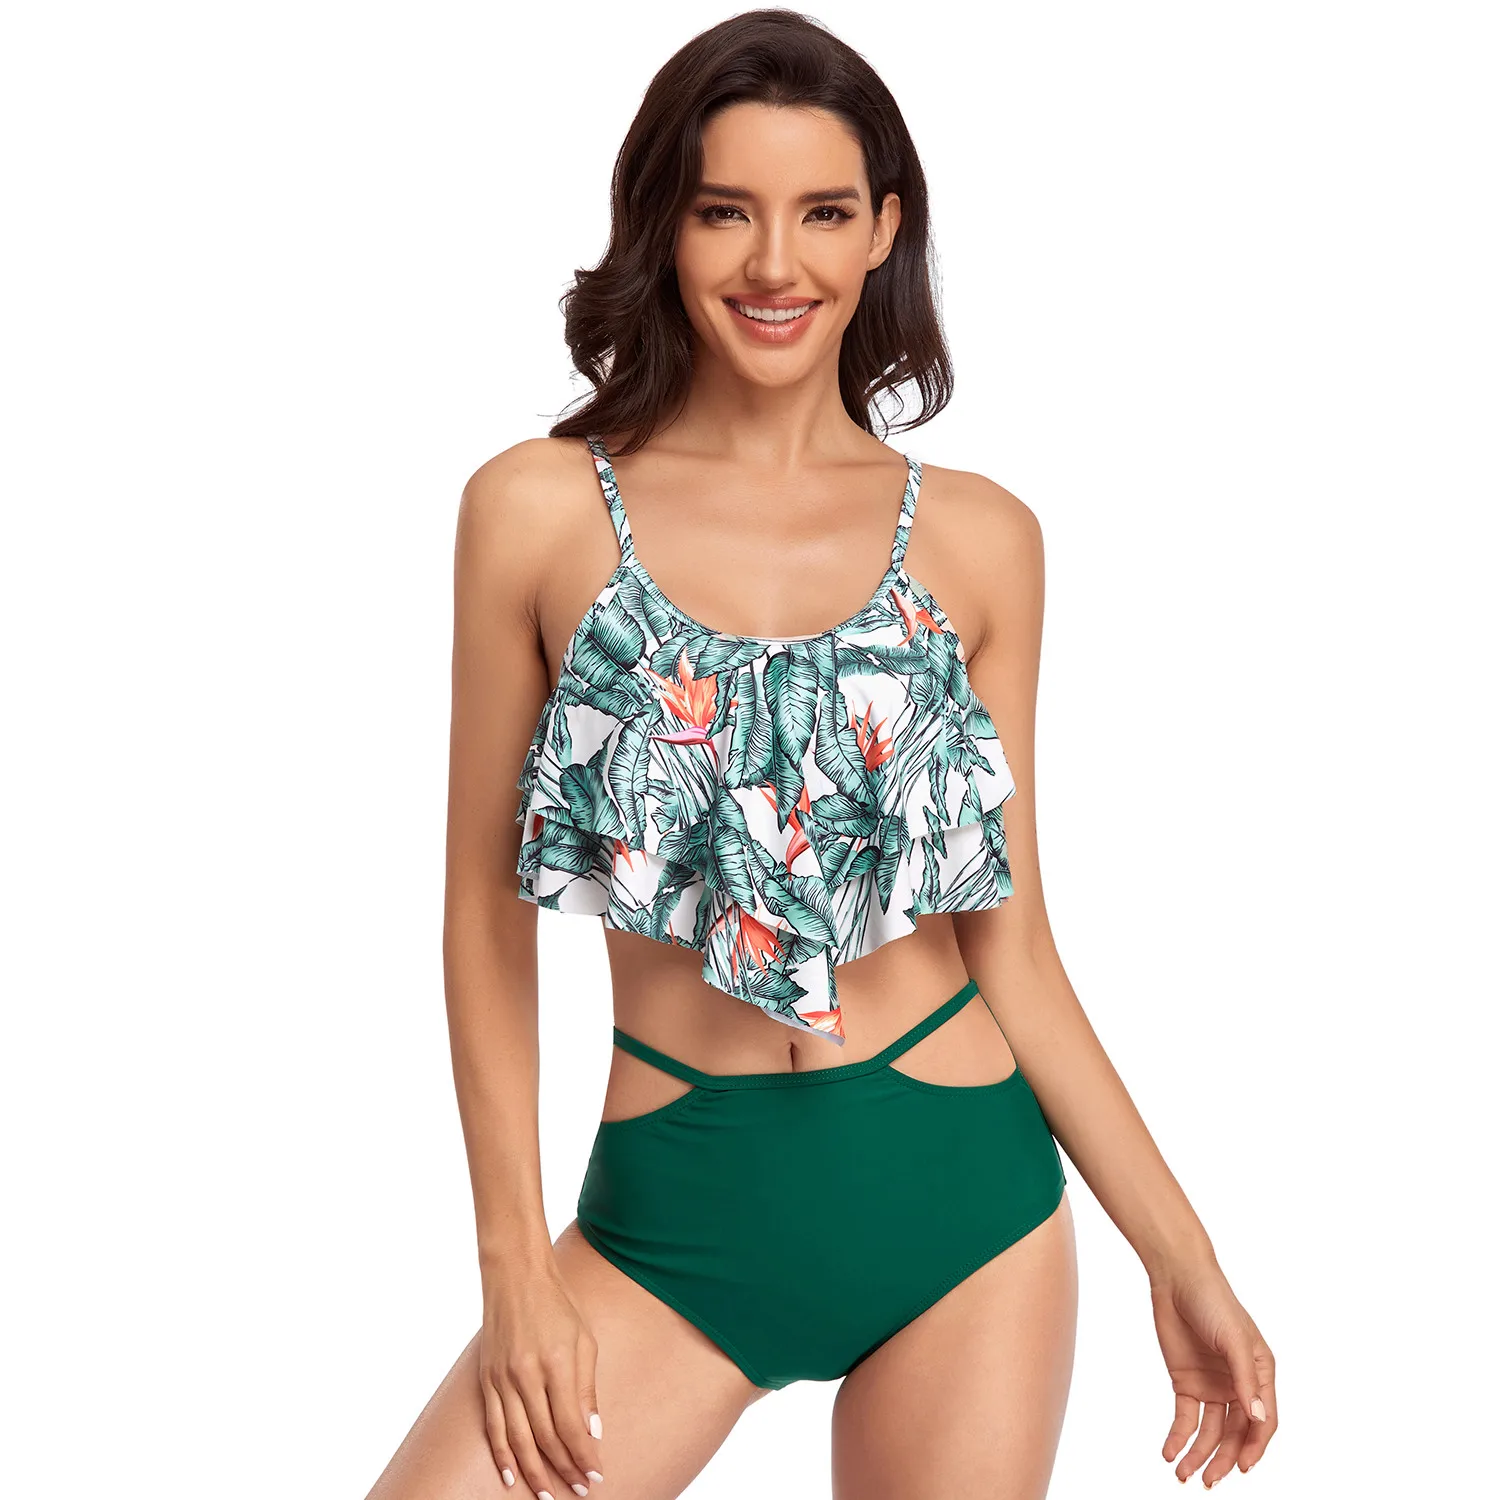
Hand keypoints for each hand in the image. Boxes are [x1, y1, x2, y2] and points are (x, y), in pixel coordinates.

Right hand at [478, 1257, 605, 1496]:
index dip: (583, 1455)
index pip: (571, 1425)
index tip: (595, 1475)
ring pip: (517, 1439)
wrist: (515, 1275)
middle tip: (578, 1490)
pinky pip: (493, 1426)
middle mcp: (526, 1376)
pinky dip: (502, 1454)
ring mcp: (502, 1379)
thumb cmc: (557, 1304)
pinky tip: (512, 1476)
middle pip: (545, 1437)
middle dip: (563, 1469)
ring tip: (549, 1495)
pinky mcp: (486, 1379)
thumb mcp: (584, 1339)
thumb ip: (586, 1387)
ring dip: (534, 1472)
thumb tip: (592, 1431)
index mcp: (555, 1364)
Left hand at [1150, 1260, 1277, 1486]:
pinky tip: (1170, 1452)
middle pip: (1236, 1433)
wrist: (1176, 1278)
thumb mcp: (1233, 1339)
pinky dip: (1179, 1437)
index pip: (1263, 1421)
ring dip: (1200, 1455)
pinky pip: (1186, 1418)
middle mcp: (1239, 1385)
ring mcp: (1213, 1385)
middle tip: (1209, 1480)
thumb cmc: (1213, 1301)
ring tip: (1184, 1475)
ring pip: (1211, 1432)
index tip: (1242, 1467)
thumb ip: (1246, 1380)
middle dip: (1224, 1460)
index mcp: (1261, 1374)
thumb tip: (1258, 1420)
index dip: (1255, 1447)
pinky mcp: (1187, 1382)